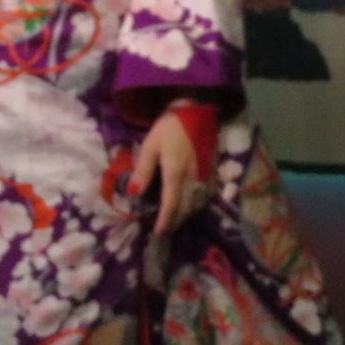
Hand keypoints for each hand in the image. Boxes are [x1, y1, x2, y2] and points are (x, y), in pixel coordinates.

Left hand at [128, 109, 213, 237]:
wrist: (196, 112)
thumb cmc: (169, 128)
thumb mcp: (150, 146)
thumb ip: (143, 170)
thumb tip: (133, 194)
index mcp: (175, 173)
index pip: (171, 204)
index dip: (165, 220)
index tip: (159, 232)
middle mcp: (192, 178)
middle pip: (186, 208)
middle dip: (176, 221)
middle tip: (165, 229)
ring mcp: (204, 176)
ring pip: (196, 203)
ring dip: (186, 214)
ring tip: (174, 219)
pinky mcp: (211, 171)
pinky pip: (205, 194)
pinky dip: (196, 203)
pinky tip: (189, 204)